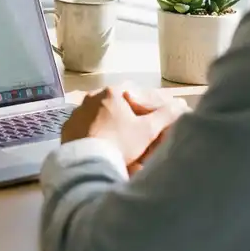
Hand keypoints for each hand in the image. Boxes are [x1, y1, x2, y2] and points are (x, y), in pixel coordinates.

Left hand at [61, 86, 188, 169]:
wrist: (88, 161)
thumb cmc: (121, 142)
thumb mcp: (148, 130)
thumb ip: (166, 115)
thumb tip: (182, 104)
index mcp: (111, 93)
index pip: (130, 89)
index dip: (141, 101)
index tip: (147, 114)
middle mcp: (90, 97)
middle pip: (111, 100)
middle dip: (122, 111)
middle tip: (133, 127)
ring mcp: (76, 111)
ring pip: (95, 112)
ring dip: (105, 120)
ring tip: (116, 137)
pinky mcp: (67, 127)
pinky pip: (83, 126)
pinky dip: (91, 131)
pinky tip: (98, 143)